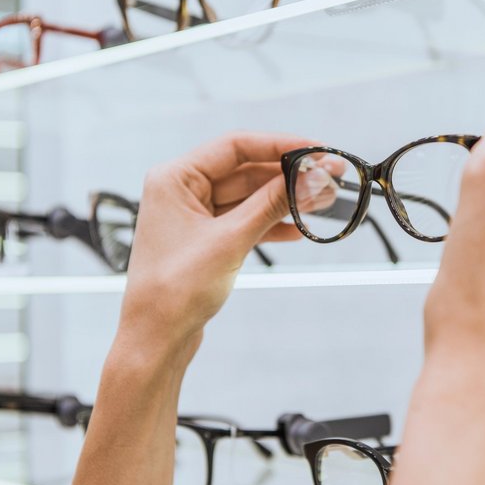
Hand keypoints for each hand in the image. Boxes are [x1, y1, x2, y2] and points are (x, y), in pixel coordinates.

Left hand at [117, 132, 313, 361]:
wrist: (156, 338)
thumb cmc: (174, 291)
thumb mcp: (230, 241)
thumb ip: (271, 206)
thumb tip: (308, 179)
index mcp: (174, 178)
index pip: (235, 146)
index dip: (280, 145)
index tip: (316, 150)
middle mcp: (181, 190)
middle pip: (245, 170)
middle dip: (287, 176)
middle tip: (328, 178)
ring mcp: (194, 215)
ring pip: (248, 196)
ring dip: (283, 200)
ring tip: (321, 202)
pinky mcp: (205, 238)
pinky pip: (244, 219)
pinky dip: (270, 223)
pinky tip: (298, 229)